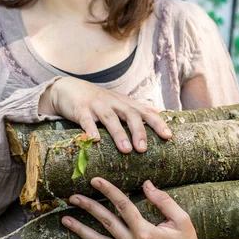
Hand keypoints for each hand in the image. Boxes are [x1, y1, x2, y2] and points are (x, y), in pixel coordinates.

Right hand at [39, 77, 172, 152]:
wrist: (70, 88)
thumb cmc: (99, 100)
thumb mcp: (119, 102)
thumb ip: (136, 108)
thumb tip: (156, 112)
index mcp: (125, 104)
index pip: (145, 112)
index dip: (157, 123)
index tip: (168, 136)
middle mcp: (114, 103)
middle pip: (130, 115)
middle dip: (139, 131)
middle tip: (143, 149)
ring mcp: (97, 106)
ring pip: (110, 119)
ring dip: (119, 134)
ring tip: (126, 150)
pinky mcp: (80, 109)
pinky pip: (86, 120)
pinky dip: (90, 130)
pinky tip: (94, 140)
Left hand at [61, 178, 213, 238]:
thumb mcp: (182, 219)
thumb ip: (164, 201)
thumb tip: (147, 184)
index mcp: (146, 232)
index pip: (123, 206)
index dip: (109, 191)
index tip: (96, 180)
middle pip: (106, 222)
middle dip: (88, 207)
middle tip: (73, 196)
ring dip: (81, 232)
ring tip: (65, 220)